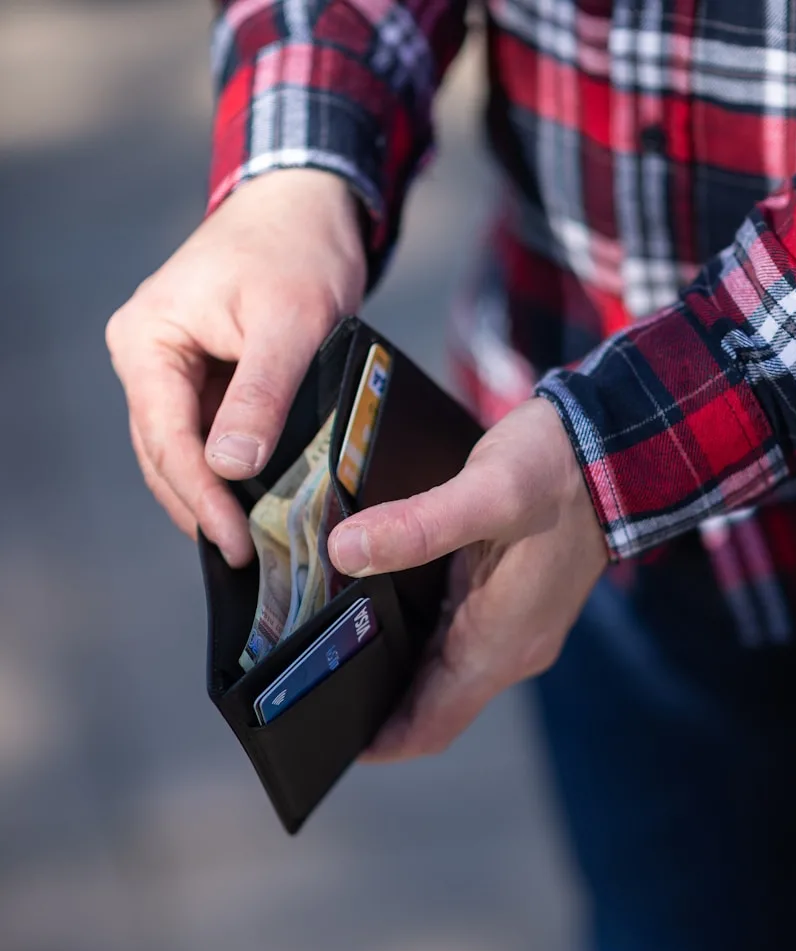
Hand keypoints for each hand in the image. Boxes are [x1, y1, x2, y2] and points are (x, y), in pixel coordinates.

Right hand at [106, 170, 366, 565]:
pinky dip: (227, 471)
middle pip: (163, 454)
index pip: (165, 439)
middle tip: (244, 556)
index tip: (235, 544)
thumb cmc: (297, 250)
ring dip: (211, 496)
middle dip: (201, 508)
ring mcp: (170, 368)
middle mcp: (146, 356)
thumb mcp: (290, 323)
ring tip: (249, 542)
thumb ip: (261, 394)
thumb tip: (231, 467)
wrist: (306, 206)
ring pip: (181, 451)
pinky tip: (254, 503)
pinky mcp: (201, 376)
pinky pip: (205, 435)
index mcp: (148, 340)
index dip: (200, 499)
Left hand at [328, 399, 608, 759]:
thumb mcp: (487, 489)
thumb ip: (418, 525)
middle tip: (309, 688)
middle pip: (431, 705)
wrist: (616, 448)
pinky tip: (378, 613)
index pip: (432, 727)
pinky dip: (414, 641)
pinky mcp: (512, 603)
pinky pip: (455, 641)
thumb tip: (345, 552)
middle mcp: (509, 649)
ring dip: (393, 673)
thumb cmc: (557, 470)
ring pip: (441, 675)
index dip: (379, 742)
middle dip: (373, 706)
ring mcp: (514, 629)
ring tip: (329, 654)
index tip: (324, 739)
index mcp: (500, 644)